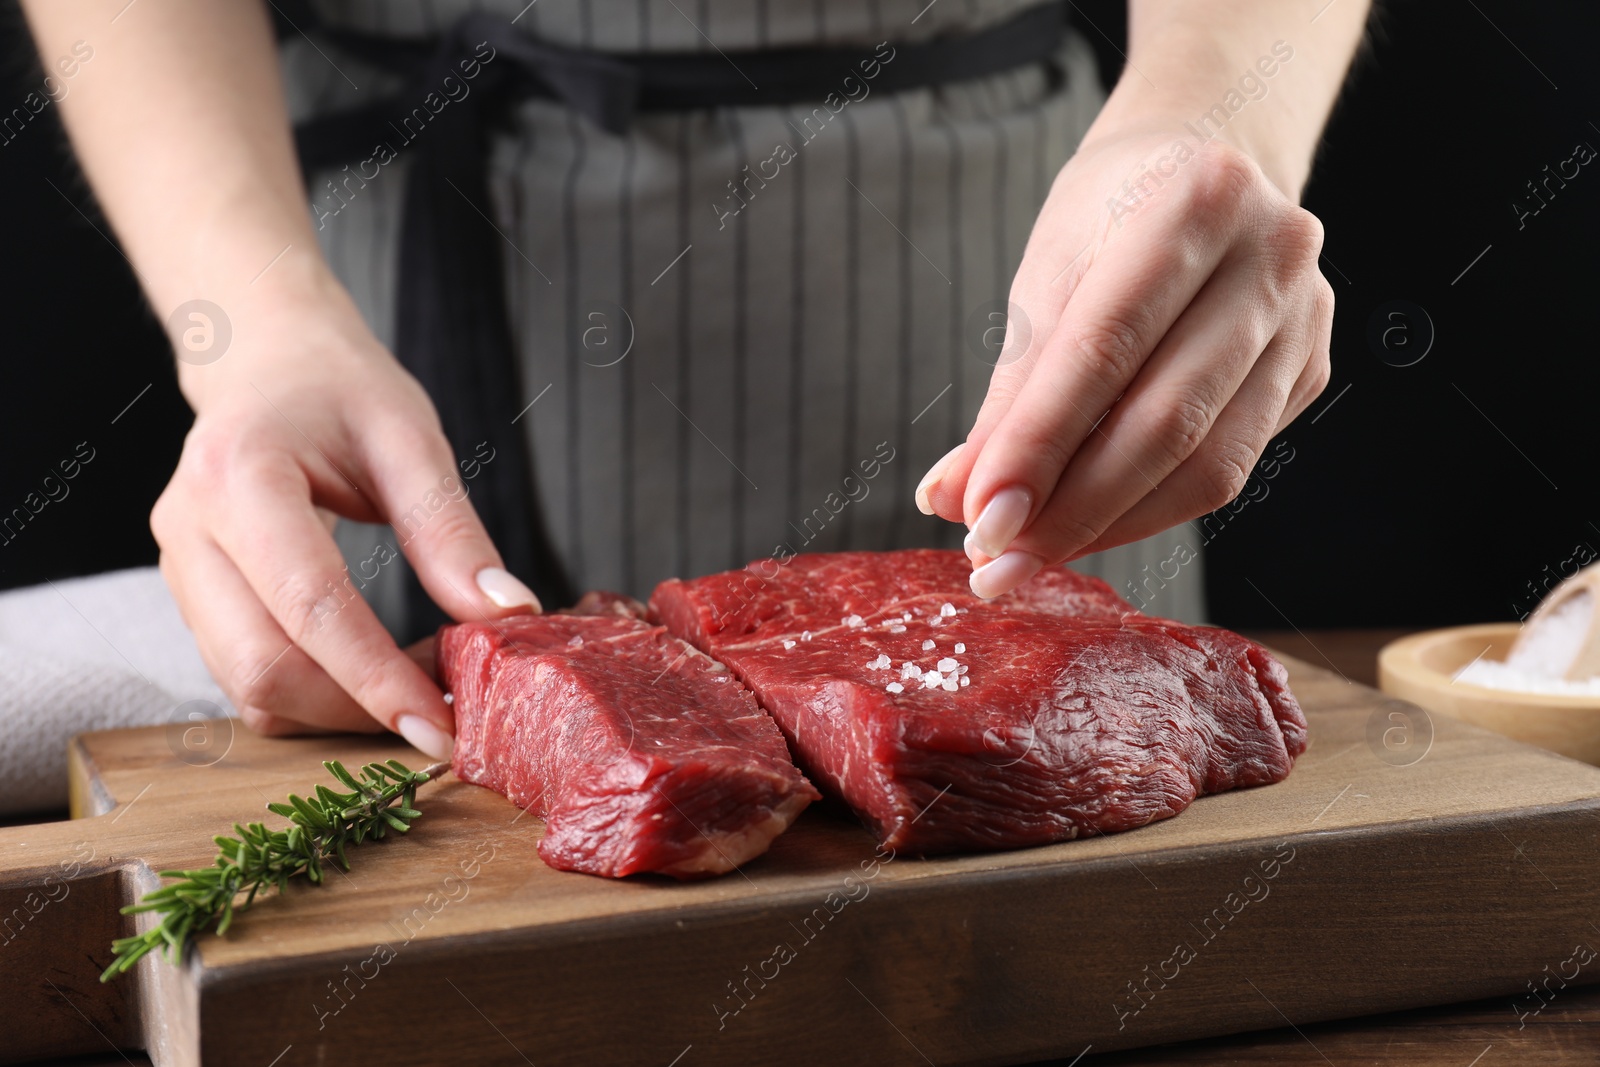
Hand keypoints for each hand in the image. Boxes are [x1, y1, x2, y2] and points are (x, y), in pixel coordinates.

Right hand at [151, 280, 538, 757]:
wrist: (265, 360)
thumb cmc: (339, 388)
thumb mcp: (410, 438)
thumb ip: (451, 531)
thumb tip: (506, 614)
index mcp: (239, 475)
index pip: (309, 604)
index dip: (375, 677)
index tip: (440, 723)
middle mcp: (188, 528)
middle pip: (261, 666)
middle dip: (355, 708)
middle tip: (444, 710)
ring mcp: (178, 568)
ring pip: (245, 685)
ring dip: (335, 708)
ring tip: (418, 683)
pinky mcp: (191, 596)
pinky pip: (243, 673)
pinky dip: (312, 692)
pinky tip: (374, 670)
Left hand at [917, 132, 1331, 597]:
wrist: (1200, 166)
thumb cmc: (1110, 217)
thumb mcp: (1047, 277)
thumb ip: (1010, 394)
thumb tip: (954, 500)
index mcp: (1199, 201)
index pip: (1104, 350)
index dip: (1036, 446)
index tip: (977, 520)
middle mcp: (1272, 257)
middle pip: (1166, 421)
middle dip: (1070, 509)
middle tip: (996, 563)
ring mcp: (1305, 319)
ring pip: (1208, 465)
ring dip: (1109, 526)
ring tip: (1029, 555)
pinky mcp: (1310, 372)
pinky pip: (1227, 469)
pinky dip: (1148, 510)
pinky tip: (1090, 525)